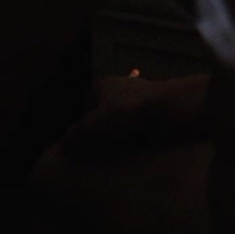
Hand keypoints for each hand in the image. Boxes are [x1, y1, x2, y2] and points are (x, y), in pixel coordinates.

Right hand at [60, 73, 208, 159]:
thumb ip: (77, 134)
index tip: (85, 140)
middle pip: (107, 109)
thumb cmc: (126, 112)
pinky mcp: (160, 105)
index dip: (84, 122)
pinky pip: (145, 121)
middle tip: (102, 148)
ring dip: (124, 130)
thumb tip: (65, 145)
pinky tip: (141, 145)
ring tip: (122, 150)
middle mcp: (124, 84)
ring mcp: (144, 93)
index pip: (87, 102)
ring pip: (127, 116)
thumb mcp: (94, 125)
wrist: (170, 108)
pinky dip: (141, 131)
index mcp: (104, 83)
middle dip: (105, 127)